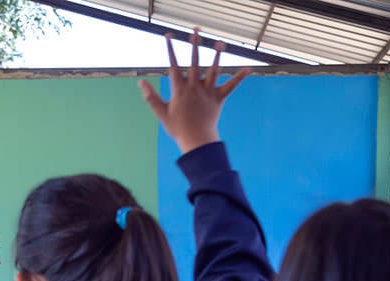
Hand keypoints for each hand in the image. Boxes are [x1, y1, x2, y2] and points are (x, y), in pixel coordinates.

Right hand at [139, 28, 248, 153]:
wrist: (196, 140)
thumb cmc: (177, 128)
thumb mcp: (161, 113)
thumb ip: (151, 97)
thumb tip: (141, 83)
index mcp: (179, 89)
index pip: (173, 65)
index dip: (170, 50)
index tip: (168, 37)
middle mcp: (194, 87)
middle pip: (195, 61)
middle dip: (195, 44)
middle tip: (196, 31)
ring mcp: (207, 92)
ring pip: (213, 70)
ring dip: (217, 55)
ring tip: (219, 42)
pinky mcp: (219, 98)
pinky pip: (230, 86)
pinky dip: (239, 78)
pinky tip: (247, 69)